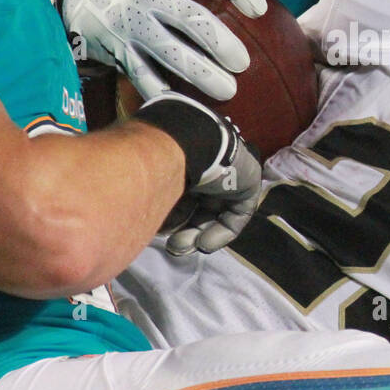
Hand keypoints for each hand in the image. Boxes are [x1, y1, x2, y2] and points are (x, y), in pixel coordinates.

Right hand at [61, 0, 267, 101]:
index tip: (260, 11)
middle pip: (192, 19)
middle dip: (220, 42)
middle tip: (243, 63)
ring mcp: (132, 25)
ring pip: (170, 53)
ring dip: (201, 74)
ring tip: (228, 91)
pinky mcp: (118, 50)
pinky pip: (143, 76)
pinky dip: (163, 93)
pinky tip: (186, 106)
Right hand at [134, 93, 261, 253]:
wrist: (188, 141)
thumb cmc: (163, 158)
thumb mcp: (154, 180)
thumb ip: (152, 196)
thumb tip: (140, 218)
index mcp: (189, 161)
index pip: (183, 195)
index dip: (172, 217)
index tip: (159, 231)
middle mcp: (210, 167)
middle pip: (200, 207)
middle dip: (185, 230)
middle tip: (172, 247)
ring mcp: (231, 174)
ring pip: (216, 212)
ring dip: (199, 234)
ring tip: (183, 248)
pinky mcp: (249, 183)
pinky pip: (238, 214)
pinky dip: (222, 232)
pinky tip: (203, 244)